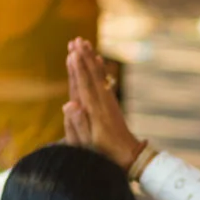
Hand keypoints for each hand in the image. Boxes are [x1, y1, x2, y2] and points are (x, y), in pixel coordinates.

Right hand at [67, 38, 140, 170]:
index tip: (72, 53)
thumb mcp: (88, 144)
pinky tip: (99, 60)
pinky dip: (100, 69)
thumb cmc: (105, 155)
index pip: (84, 86)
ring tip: (85, 43)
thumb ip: (77, 124)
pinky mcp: (112, 105)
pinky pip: (104, 82)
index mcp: (95, 112)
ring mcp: (109, 103)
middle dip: (84, 58)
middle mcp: (103, 104)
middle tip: (76, 40)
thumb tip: (68, 103)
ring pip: (99, 77)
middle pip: (92, 77)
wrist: (131, 158)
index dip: (78, 69)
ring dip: (91, 59)